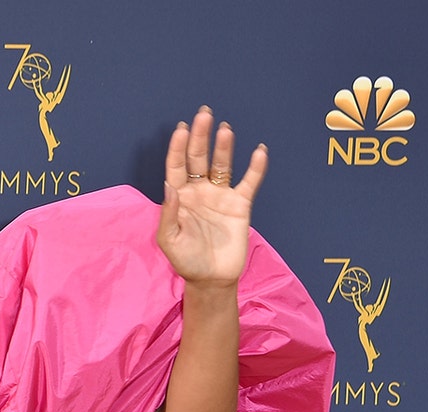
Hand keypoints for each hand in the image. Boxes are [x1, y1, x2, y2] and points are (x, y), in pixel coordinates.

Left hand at [158, 106, 267, 287]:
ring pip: (222, 165)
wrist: (212, 279)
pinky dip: (255, 167)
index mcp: (179, 196)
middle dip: (200, 137)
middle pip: (199, 158)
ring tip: (224, 129)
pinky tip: (259, 150)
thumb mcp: (169, 240)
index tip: (180, 129)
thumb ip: (168, 214)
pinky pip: (249, 182)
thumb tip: (169, 187)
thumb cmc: (186, 260)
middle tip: (203, 114)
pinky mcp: (240, 204)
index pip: (177, 166)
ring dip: (224, 147)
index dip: (177, 147)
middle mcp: (199, 190)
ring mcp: (220, 195)